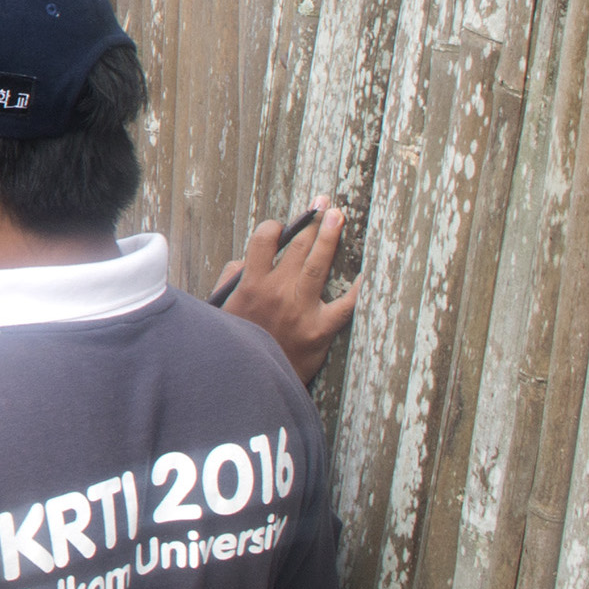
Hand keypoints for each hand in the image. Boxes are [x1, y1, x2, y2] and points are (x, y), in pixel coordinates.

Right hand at [215, 197, 355, 383]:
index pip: (265, 240)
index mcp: (251, 285)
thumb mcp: (220, 308)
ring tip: (339, 217)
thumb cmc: (234, 343)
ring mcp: (300, 311)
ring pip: (318, 266)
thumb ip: (232, 280)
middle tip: (324, 204)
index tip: (281, 226)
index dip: (275, 227)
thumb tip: (247, 260)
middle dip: (312, 221)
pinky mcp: (319, 332)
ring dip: (330, 238)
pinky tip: (367, 276)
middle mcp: (277, 293)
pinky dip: (358, 291)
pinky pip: (344, 307)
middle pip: (298, 247)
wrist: (247, 384)